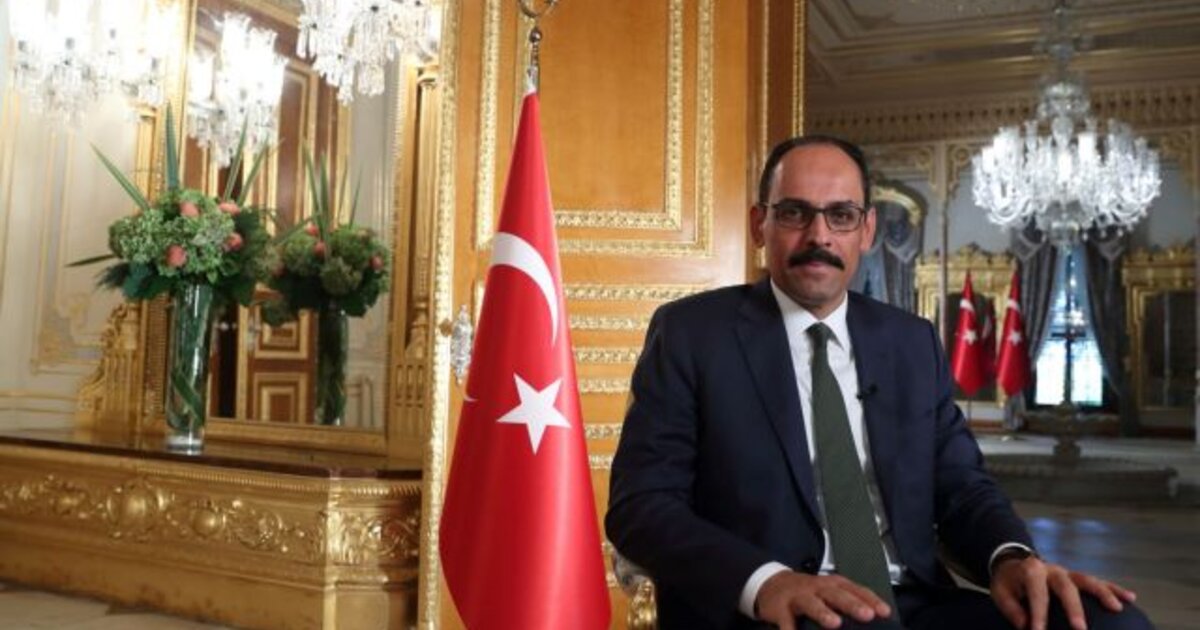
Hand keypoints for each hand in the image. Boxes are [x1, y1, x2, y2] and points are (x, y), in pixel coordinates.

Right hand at [755, 570, 891, 629]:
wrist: (771, 584)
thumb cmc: (807, 592)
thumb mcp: (828, 591)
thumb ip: (848, 602)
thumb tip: (874, 619)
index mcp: (833, 585)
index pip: (855, 590)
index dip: (871, 600)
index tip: (885, 612)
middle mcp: (817, 588)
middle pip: (836, 594)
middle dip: (852, 604)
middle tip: (866, 615)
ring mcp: (798, 597)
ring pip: (811, 603)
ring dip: (823, 612)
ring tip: (834, 623)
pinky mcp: (780, 609)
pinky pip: (786, 621)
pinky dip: (790, 629)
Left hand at [990, 556, 1136, 629]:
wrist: (1012, 563)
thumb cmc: (1008, 583)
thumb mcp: (1000, 593)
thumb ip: (1012, 609)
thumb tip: (1026, 625)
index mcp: (1031, 571)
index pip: (1037, 593)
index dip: (1039, 614)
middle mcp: (1052, 569)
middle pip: (1066, 587)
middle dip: (1074, 608)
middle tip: (1081, 629)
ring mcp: (1067, 572)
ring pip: (1087, 580)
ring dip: (1103, 593)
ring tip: (1117, 608)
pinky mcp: (1077, 577)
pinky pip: (1098, 581)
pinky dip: (1114, 589)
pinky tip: (1131, 598)